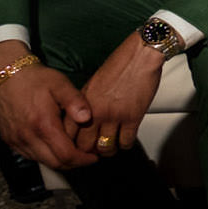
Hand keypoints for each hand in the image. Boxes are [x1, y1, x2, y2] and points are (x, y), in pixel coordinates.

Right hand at [0, 44, 94, 169]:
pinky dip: (44, 156)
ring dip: (59, 161)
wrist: (6, 74)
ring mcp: (15, 140)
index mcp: (43, 124)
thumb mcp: (61, 84)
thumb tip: (87, 118)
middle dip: (73, 164)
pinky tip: (54, 146)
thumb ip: (76, 101)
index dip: (83, 160)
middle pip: (54, 163)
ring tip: (73, 151)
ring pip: (41, 161)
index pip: (66, 155)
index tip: (94, 157)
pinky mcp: (8, 139)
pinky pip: (29, 155)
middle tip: (86, 157)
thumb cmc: (36, 78)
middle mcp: (27, 136)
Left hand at [76, 33, 165, 156]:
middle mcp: (95, 112)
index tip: (77, 146)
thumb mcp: (93, 84)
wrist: (139, 56)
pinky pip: (126, 141)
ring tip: (110, 148)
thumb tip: (83, 120)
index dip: (71, 144)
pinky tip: (126, 140)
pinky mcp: (132, 117)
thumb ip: (85, 104)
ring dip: (108, 151)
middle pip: (84, 145)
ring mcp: (114, 116)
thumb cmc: (119, 66)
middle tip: (94, 152)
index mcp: (82, 103)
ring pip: (105, 147)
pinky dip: (125, 145)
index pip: (68, 133)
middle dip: (88, 152)